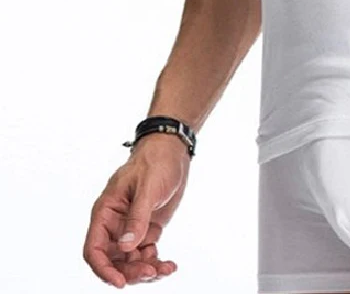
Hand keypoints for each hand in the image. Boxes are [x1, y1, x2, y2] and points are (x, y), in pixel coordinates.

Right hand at [83, 133, 190, 286]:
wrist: (172, 151)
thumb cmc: (155, 162)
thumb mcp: (147, 187)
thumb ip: (137, 216)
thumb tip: (127, 247)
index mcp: (105, 212)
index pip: (94, 249)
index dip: (103, 269)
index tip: (121, 282)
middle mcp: (114, 225)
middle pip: (113, 261)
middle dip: (130, 272)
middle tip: (151, 272)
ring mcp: (131, 229)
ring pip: (130, 262)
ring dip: (145, 271)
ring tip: (166, 268)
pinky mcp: (147, 230)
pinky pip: (146, 255)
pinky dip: (156, 263)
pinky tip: (170, 265)